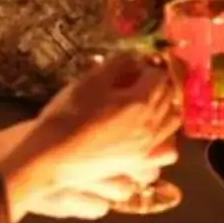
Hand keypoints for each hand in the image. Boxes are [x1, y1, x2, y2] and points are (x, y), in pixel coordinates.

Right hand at [0, 57, 180, 220]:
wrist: (51, 157)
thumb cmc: (67, 116)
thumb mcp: (89, 82)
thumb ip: (116, 65)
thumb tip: (133, 57)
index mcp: (141, 103)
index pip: (159, 77)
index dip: (148, 66)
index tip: (137, 64)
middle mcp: (151, 128)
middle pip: (170, 100)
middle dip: (159, 86)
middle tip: (143, 80)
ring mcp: (146, 150)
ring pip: (172, 127)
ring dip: (165, 112)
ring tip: (148, 105)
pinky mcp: (137, 165)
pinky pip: (161, 151)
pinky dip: (159, 138)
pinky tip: (143, 134)